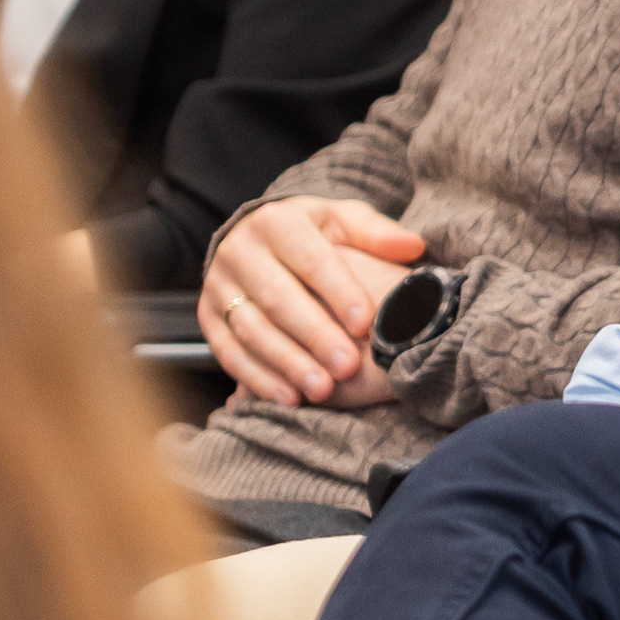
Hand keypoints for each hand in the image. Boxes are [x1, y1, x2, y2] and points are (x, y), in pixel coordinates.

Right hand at [198, 197, 427, 406]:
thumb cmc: (313, 234)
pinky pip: (229, 352)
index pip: (310, 258)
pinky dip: (258, 378)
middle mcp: (239, 250)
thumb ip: (375, 233)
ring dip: (287, 363)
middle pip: (278, 298)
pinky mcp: (207, 317)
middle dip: (315, 335)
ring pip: (252, 329)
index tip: (366, 322)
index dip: (339, 291)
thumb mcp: (342, 222)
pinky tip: (288, 398)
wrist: (255, 240)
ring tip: (322, 391)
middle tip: (348, 367)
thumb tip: (412, 246)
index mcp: (277, 222)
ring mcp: (218, 285)